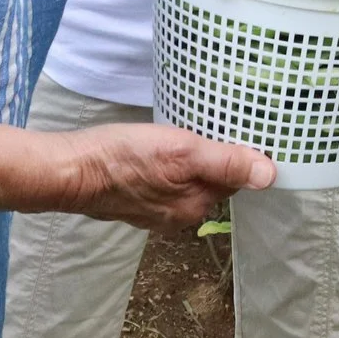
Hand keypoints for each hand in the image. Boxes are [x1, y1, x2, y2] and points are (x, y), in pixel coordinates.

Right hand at [56, 124, 274, 229]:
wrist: (69, 170)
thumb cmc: (124, 158)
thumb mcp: (181, 152)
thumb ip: (225, 163)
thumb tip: (269, 176)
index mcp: (194, 206)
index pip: (232, 178)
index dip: (237, 154)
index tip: (238, 128)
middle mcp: (178, 215)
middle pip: (210, 181)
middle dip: (214, 156)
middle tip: (212, 122)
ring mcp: (153, 210)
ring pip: (185, 181)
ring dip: (190, 160)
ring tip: (187, 131)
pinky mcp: (133, 199)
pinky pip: (163, 181)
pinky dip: (167, 166)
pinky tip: (158, 148)